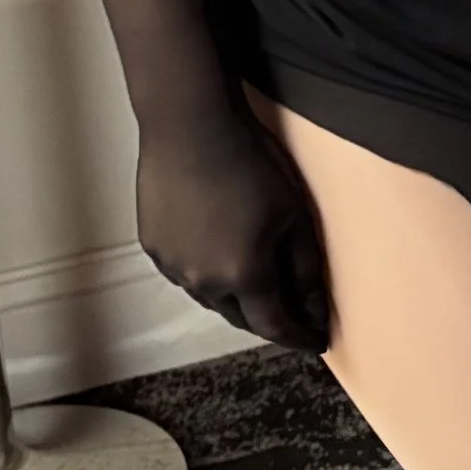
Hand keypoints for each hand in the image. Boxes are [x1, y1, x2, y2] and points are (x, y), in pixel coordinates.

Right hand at [137, 103, 332, 349]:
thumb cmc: (249, 162)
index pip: (275, 325)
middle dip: (267, 318)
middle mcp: (204, 282)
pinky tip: (217, 252)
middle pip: (241, 316)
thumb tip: (316, 305)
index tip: (315, 341)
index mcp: (244, 276)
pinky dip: (206, 272)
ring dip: (235, 296)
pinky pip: (185, 273)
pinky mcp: (154, 247)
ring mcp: (173, 266)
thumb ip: (305, 267)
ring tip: (254, 280)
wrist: (191, 128)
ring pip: (210, 296)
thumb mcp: (294, 214)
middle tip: (290, 313)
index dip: (298, 336)